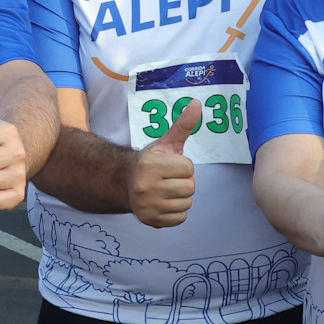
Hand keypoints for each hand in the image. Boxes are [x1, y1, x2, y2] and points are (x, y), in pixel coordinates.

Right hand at [127, 97, 199, 228]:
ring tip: (166, 190)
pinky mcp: (150, 220)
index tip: (169, 166)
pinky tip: (164, 203)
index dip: (183, 166)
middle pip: (190, 187)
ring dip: (181, 197)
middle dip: (183, 182)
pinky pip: (181, 219)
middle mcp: (145, 187)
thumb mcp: (166, 143)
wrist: (125, 183)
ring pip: (187, 204)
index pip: (189, 168)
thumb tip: (198, 103)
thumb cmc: (150, 162)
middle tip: (168, 179)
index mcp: (149, 165)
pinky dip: (176, 212)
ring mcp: (147, 206)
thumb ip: (183, 125)